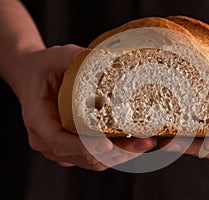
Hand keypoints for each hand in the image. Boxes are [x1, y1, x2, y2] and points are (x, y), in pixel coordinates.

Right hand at [16, 45, 155, 170]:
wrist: (32, 77)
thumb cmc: (42, 68)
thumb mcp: (57, 56)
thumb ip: (77, 57)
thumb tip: (108, 58)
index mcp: (38, 119)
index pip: (59, 141)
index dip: (83, 146)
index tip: (106, 145)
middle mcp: (47, 140)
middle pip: (84, 156)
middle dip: (116, 153)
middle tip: (144, 143)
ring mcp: (61, 147)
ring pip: (93, 161)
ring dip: (121, 155)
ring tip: (146, 143)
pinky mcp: (73, 147)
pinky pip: (96, 156)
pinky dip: (116, 152)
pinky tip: (136, 142)